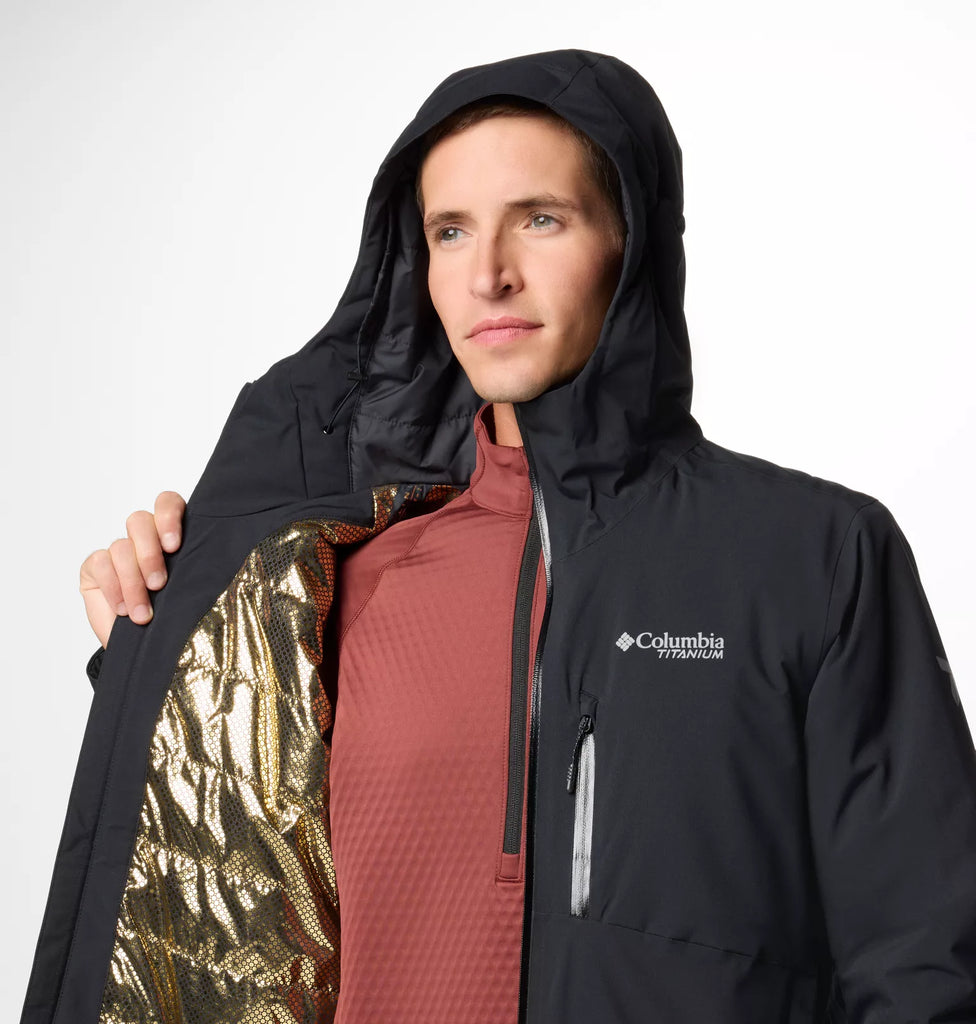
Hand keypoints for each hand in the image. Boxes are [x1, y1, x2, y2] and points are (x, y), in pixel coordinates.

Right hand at [80, 491, 185, 648]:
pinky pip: (100, 563)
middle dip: (149, 553)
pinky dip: (112, 588)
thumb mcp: (189, 592)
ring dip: (132, 583)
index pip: (167, 503)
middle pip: (140, 521)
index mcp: (172, 533)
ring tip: (143, 614)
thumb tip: (215, 564)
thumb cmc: (173, 617)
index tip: (175, 546)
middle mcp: (144, 537)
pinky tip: (122, 609)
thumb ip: (194, 569)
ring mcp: (118, 550)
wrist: (145, 648)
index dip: (168, 517)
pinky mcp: (95, 566)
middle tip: (159, 584)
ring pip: (121, 547)